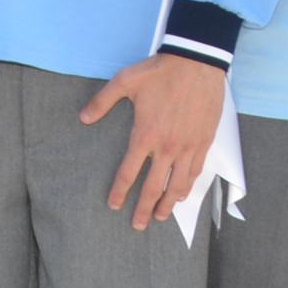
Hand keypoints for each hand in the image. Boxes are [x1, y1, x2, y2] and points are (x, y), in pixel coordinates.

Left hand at [80, 51, 225, 230]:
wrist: (196, 62)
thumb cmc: (159, 71)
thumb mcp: (124, 81)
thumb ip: (102, 102)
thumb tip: (83, 118)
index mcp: (145, 135)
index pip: (128, 172)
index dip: (120, 191)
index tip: (114, 205)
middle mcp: (166, 146)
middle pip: (154, 187)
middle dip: (145, 209)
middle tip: (138, 225)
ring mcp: (188, 146)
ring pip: (178, 184)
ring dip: (169, 204)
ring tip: (162, 217)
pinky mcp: (204, 141)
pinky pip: (196, 171)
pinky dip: (189, 186)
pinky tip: (183, 195)